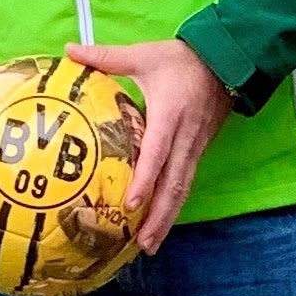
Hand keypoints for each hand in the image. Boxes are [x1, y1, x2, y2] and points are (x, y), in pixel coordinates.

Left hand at [67, 37, 229, 255]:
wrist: (225, 59)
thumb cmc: (181, 59)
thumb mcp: (144, 55)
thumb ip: (106, 57)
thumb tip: (69, 51)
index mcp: (169, 115)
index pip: (157, 154)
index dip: (145, 180)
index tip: (131, 204)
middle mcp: (185, 137)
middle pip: (173, 184)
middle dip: (158, 216)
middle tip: (142, 243)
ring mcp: (195, 147)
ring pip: (182, 189)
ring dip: (168, 218)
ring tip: (151, 244)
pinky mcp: (199, 150)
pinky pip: (186, 182)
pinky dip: (174, 205)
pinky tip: (161, 221)